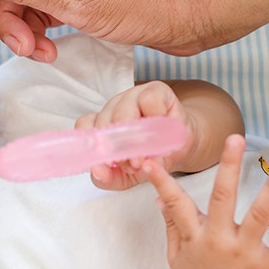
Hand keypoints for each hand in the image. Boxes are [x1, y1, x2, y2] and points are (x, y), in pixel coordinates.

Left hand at [75, 81, 194, 189]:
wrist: (181, 148)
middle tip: (134, 165)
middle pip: (105, 122)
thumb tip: (97, 171)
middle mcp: (113, 107)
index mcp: (102, 124)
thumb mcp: (127, 176)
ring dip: (135, 137)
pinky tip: (162, 129)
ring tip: (147, 153)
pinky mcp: (155, 90)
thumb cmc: (151, 158)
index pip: (86, 127)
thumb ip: (108, 177)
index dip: (95, 145)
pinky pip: (148, 100)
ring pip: (123, 112)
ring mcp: (132, 96)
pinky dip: (155, 117)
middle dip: (118, 148)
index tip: (109, 163)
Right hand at [144, 135, 268, 268]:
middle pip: (222, 198)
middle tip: (235, 139)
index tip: (150, 162)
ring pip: (258, 216)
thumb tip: (160, 197)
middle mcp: (218, 239)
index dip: (162, 182)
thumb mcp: (175, 251)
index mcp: (195, 234)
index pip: (176, 202)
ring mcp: (241, 252)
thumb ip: (172, 222)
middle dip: (228, 166)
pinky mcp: (261, 267)